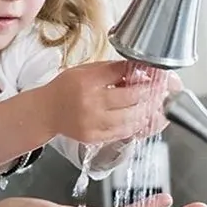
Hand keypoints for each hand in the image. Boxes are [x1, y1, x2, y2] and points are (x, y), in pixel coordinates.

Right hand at [38, 61, 171, 143]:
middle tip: (159, 90)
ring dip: (145, 110)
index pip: (121, 74)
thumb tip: (137, 70)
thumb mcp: (85, 71)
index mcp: (87, 81)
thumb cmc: (66, 88)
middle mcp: (90, 103)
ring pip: (130, 118)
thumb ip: (110, 70)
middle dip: (148, 93)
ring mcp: (92, 122)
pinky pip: (121, 132)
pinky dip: (134, 125)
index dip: (141, 74)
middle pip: (130, 97)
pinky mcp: (93, 137)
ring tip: (153, 105)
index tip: (153, 74)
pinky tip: (140, 118)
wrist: (47, 111)